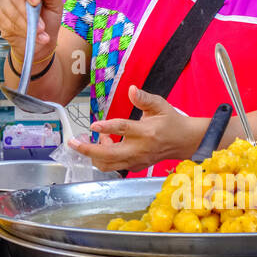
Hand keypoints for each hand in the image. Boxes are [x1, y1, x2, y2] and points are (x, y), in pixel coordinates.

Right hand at [0, 0, 62, 67]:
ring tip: (40, 34)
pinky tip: (30, 36)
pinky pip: (8, 25)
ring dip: (27, 26)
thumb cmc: (48, 20)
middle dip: (29, 14)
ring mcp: (5, 5)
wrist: (41, 41)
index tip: (36, 2)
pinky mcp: (0, 19)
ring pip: (12, 13)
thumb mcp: (56, 5)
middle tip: (42, 27)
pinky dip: (22, 32)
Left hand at [74, 86, 197, 172]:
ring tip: (91, 139)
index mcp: (146, 132)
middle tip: (73, 142)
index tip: (93, 124)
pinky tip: (104, 143)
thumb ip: (144, 98)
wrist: (183, 142)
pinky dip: (103, 157)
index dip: (107, 127)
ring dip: (94, 154)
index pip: (123, 129)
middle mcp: (139, 149)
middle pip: (109, 155)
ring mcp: (136, 161)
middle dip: (88, 150)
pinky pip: (113, 166)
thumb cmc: (170, 122)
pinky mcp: (134, 166)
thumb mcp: (160, 105)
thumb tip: (131, 89)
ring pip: (108, 164)